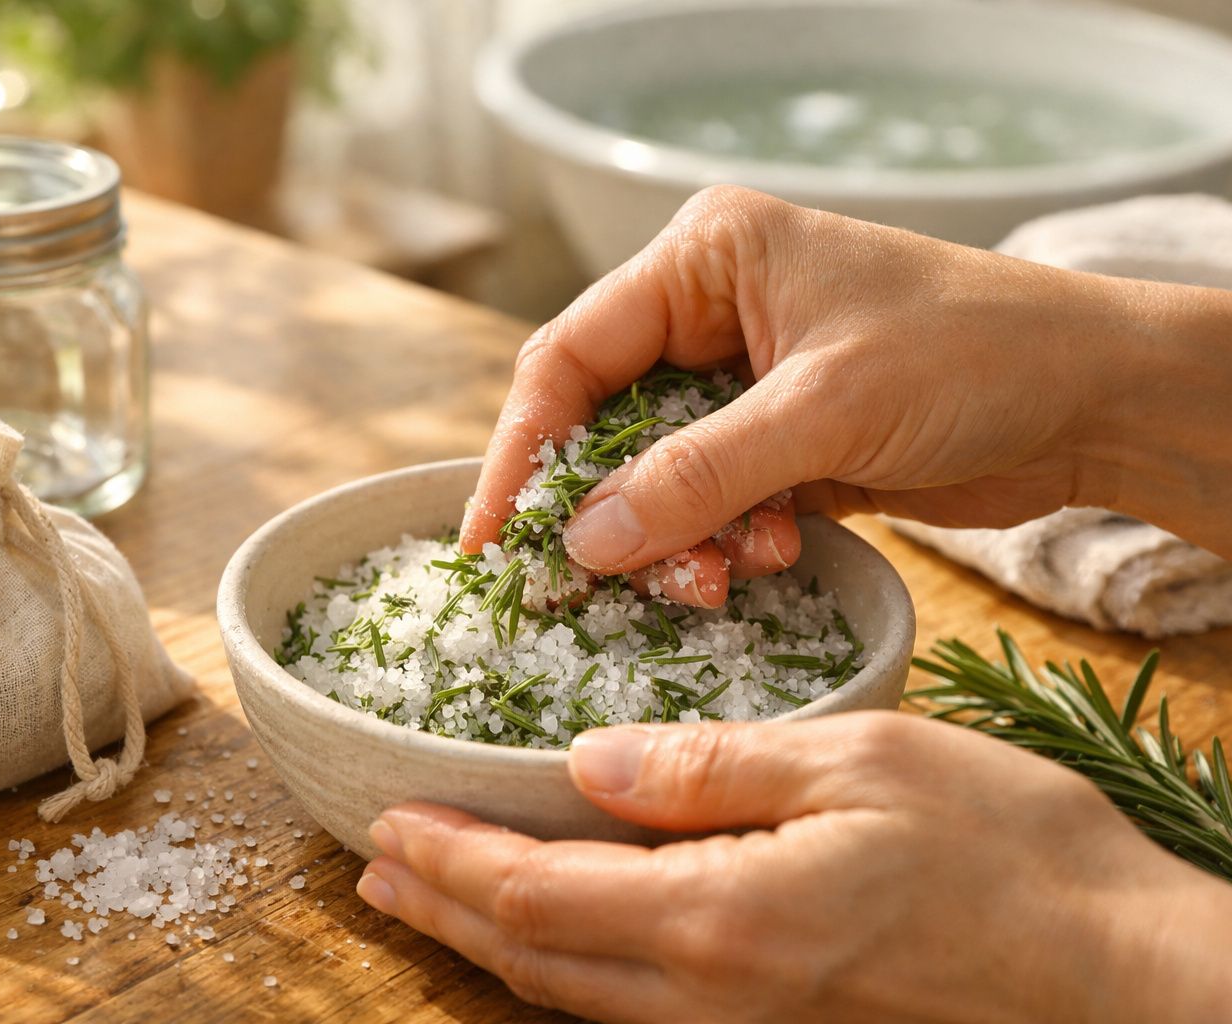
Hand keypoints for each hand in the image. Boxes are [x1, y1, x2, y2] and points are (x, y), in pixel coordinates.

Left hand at [355, 714, 1231, 1022]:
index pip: (541, 896)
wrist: (1120, 977)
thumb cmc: (1009, 856)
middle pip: (537, 961)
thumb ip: (714, 765)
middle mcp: (716, 995)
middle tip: (375, 868)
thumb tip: (591, 763)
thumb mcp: (861, 764)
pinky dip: (570, 974)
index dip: (452, 859)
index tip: (387, 821)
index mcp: (722, 918)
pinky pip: (639, 1012)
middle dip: (447, 910)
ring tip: (433, 902)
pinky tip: (556, 944)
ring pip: (580, 999)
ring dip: (495, 947)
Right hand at [461, 186, 1231, 600]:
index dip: (522, 448)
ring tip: (718, 577)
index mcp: (706, 258)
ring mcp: (745, 381)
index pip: (572, 354)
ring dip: (675, 539)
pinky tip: (768, 555)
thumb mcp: (824, 411)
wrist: (1096, 399)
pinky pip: (710, 503)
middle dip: (609, 510)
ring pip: (654, 477)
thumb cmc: (972, 358)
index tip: (492, 537)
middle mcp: (711, 313)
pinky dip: (722, 542)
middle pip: (604, 424)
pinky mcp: (779, 442)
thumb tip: (580, 540)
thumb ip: (696, 474)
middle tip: (599, 586)